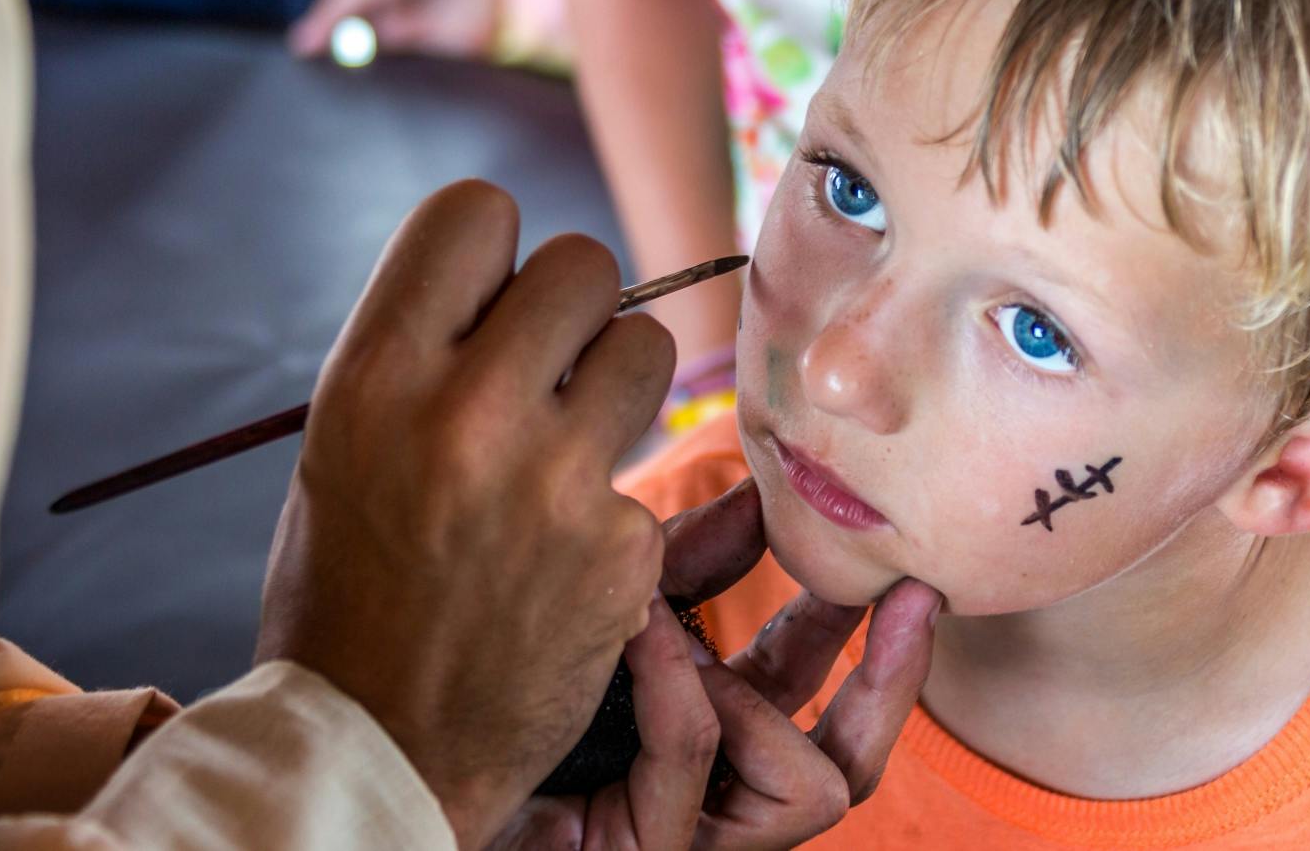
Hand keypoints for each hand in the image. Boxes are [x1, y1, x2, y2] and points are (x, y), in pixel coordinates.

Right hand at [256, 181, 673, 846]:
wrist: (375, 744)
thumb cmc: (350, 583)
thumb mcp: (345, 442)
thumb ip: (424, 349)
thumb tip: (508, 273)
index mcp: (376, 374)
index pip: (477, 210)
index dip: (494, 250)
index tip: (491, 298)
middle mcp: (466, 412)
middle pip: (585, 262)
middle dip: (574, 310)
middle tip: (548, 370)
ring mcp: (552, 482)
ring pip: (647, 346)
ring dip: (620, 385)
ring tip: (569, 447)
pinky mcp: (619, 549)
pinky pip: (648, 472)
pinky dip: (616, 508)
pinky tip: (564, 558)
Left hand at [490, 479, 942, 849]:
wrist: (397, 744)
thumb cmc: (497, 671)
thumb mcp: (618, 606)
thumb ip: (693, 562)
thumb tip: (767, 495)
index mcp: (714, 739)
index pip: (834, 710)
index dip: (887, 652)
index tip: (912, 575)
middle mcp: (711, 802)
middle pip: (852, 772)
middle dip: (891, 684)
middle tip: (907, 597)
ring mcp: (681, 835)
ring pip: (811, 789)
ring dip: (756, 691)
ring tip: (675, 623)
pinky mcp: (642, 849)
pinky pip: (699, 759)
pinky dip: (680, 686)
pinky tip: (639, 632)